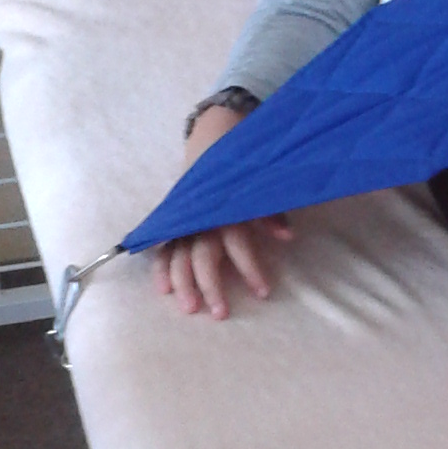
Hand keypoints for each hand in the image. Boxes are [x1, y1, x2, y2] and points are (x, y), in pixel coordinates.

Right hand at [157, 102, 292, 319]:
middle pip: (202, 255)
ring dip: (182, 282)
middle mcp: (202, 215)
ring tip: (189, 308)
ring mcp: (184, 217)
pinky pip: (163, 244)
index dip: (250, 268)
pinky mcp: (174, 219)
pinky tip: (161, 289)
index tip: (264, 293)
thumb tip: (287, 236)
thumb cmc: (243, 169)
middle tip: (220, 313)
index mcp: (226, 207)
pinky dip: (160, 265)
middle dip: (210, 285)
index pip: (238, 244)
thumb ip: (271, 211)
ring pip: (179, 254)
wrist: (212, 135)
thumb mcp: (262, 185)